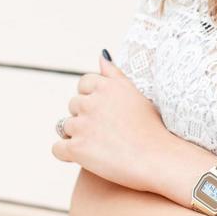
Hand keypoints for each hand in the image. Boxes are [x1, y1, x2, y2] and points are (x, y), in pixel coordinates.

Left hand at [52, 51, 170, 193]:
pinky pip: (57, 148)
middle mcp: (92, 102)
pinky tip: (86, 159)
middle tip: (107, 133)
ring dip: (77, 136)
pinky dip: (67, 154)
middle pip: (73, 106)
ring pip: (65, 127)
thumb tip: (101, 56)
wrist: (158, 160)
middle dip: (84, 118)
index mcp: (106, 86)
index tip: (106, 113)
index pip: (83, 84)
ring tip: (101, 147)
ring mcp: (82, 125)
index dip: (92, 99)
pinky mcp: (77, 148)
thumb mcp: (136, 94)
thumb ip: (115, 74)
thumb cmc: (152, 129)